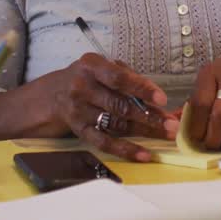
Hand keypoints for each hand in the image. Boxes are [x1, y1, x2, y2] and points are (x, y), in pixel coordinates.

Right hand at [0, 53, 177, 161]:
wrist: (49, 95)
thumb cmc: (85, 79)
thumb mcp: (100, 68)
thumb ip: (128, 77)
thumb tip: (161, 99)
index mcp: (91, 65)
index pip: (119, 77)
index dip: (141, 88)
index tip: (161, 98)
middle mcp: (82, 86)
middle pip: (120, 103)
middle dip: (149, 115)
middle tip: (172, 123)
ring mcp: (78, 110)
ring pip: (116, 123)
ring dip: (144, 131)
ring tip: (166, 135)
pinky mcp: (78, 130)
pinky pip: (104, 141)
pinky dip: (125, 149)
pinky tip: (143, 154)